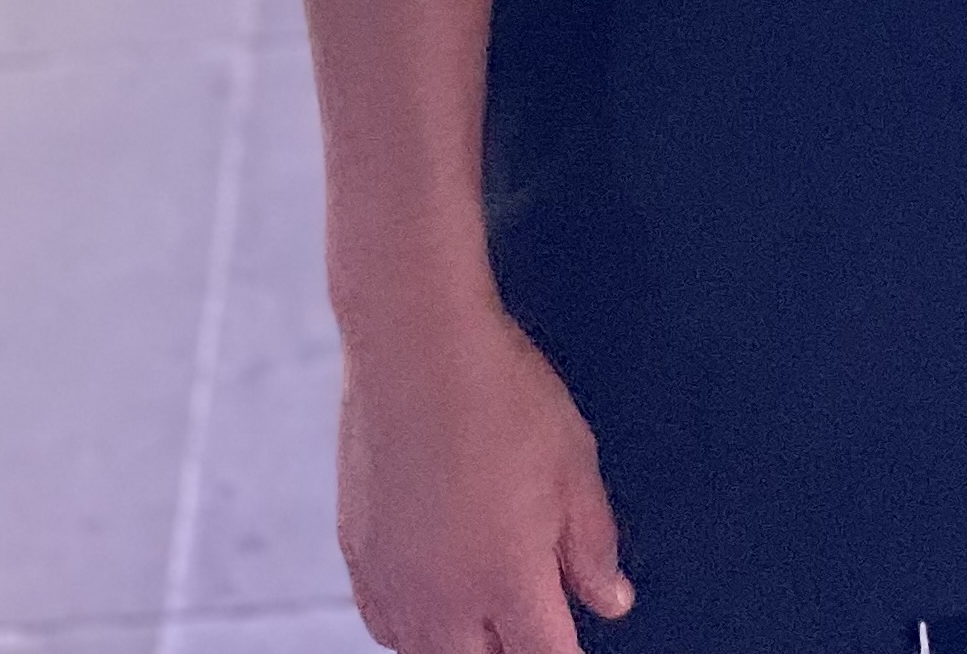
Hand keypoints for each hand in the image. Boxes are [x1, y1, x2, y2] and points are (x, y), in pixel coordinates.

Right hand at [336, 306, 632, 653]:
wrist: (415, 342)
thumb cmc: (499, 391)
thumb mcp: (574, 464)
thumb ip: (592, 544)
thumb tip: (609, 600)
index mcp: (509, 582)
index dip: (565, 651)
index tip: (571, 637)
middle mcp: (446, 599)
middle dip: (512, 647)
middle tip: (529, 612)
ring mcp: (395, 581)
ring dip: (460, 641)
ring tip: (483, 606)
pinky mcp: (358, 555)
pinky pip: (385, 622)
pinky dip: (411, 624)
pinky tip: (432, 591)